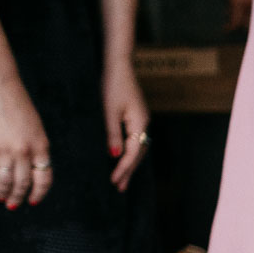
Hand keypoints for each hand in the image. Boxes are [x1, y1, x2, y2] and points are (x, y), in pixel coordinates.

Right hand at [0, 68, 52, 207]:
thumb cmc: (17, 102)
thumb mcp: (35, 126)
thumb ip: (35, 147)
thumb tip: (30, 167)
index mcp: (42, 145)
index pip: (44, 178)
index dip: (39, 193)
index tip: (33, 201)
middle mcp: (25, 151)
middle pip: (24, 183)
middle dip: (19, 197)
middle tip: (13, 204)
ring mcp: (5, 149)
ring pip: (6, 180)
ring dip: (3, 192)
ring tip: (1, 197)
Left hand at [103, 58, 151, 190]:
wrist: (119, 65)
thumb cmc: (112, 85)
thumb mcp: (109, 111)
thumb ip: (112, 135)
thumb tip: (114, 156)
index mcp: (139, 123)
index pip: (132, 153)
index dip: (123, 168)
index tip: (114, 181)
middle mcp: (144, 124)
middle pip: (139, 154)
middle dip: (129, 171)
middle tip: (120, 188)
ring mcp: (142, 120)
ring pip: (139, 148)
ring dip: (130, 164)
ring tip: (122, 178)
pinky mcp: (137, 116)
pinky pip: (136, 140)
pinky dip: (130, 153)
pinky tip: (124, 157)